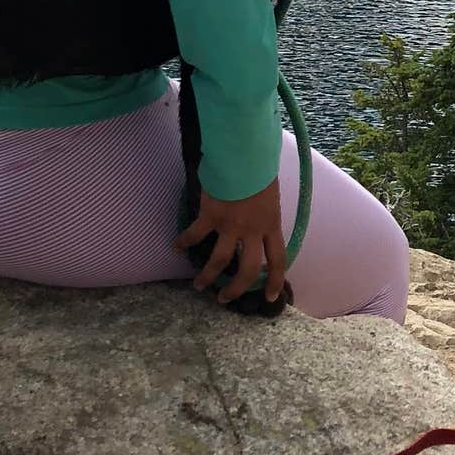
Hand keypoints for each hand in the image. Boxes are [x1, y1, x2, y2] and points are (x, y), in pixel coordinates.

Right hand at [178, 175, 287, 305]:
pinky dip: (184, 242)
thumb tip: (260, 220)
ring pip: (220, 260)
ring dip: (208, 275)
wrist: (244, 155)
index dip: (276, 281)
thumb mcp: (270, 194)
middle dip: (236, 288)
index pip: (278, 260)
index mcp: (271, 224)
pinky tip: (176, 247)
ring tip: (199, 286)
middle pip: (248, 269)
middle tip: (225, 299)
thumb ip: (265, 212)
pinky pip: (195, 235)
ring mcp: (231, 225)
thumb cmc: (260, 168)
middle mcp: (252, 230)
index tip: (272, 298)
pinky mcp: (210, 216)